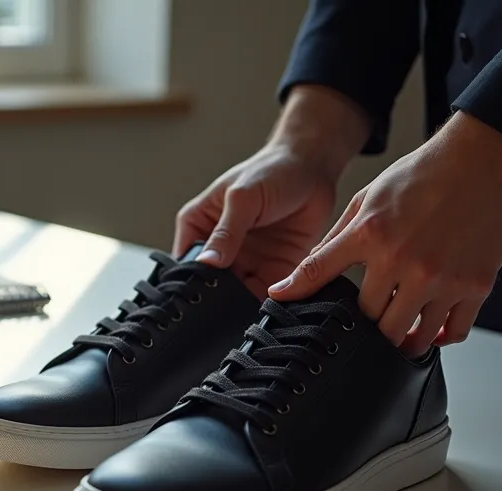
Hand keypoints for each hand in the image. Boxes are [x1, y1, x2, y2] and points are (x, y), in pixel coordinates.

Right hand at [175, 85, 369, 297]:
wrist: (314, 166)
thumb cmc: (272, 170)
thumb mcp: (243, 198)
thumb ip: (225, 233)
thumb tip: (207, 263)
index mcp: (199, 226)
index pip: (187, 261)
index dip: (191, 281)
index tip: (197, 299)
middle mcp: (220, 247)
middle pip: (211, 283)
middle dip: (218, 298)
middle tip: (225, 310)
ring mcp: (246, 260)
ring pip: (237, 294)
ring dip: (242, 304)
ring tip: (248, 312)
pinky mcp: (274, 268)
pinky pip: (267, 293)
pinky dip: (270, 301)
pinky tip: (271, 305)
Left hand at [269, 111, 501, 355]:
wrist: (483, 161)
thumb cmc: (423, 176)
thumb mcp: (368, 199)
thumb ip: (338, 237)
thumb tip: (307, 268)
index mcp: (371, 235)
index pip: (319, 273)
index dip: (296, 293)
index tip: (282, 304)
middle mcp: (403, 261)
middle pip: (369, 320)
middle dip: (363, 326)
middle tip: (363, 326)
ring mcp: (441, 277)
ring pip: (411, 336)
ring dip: (401, 340)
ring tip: (396, 336)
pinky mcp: (475, 285)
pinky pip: (454, 331)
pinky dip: (440, 337)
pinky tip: (431, 329)